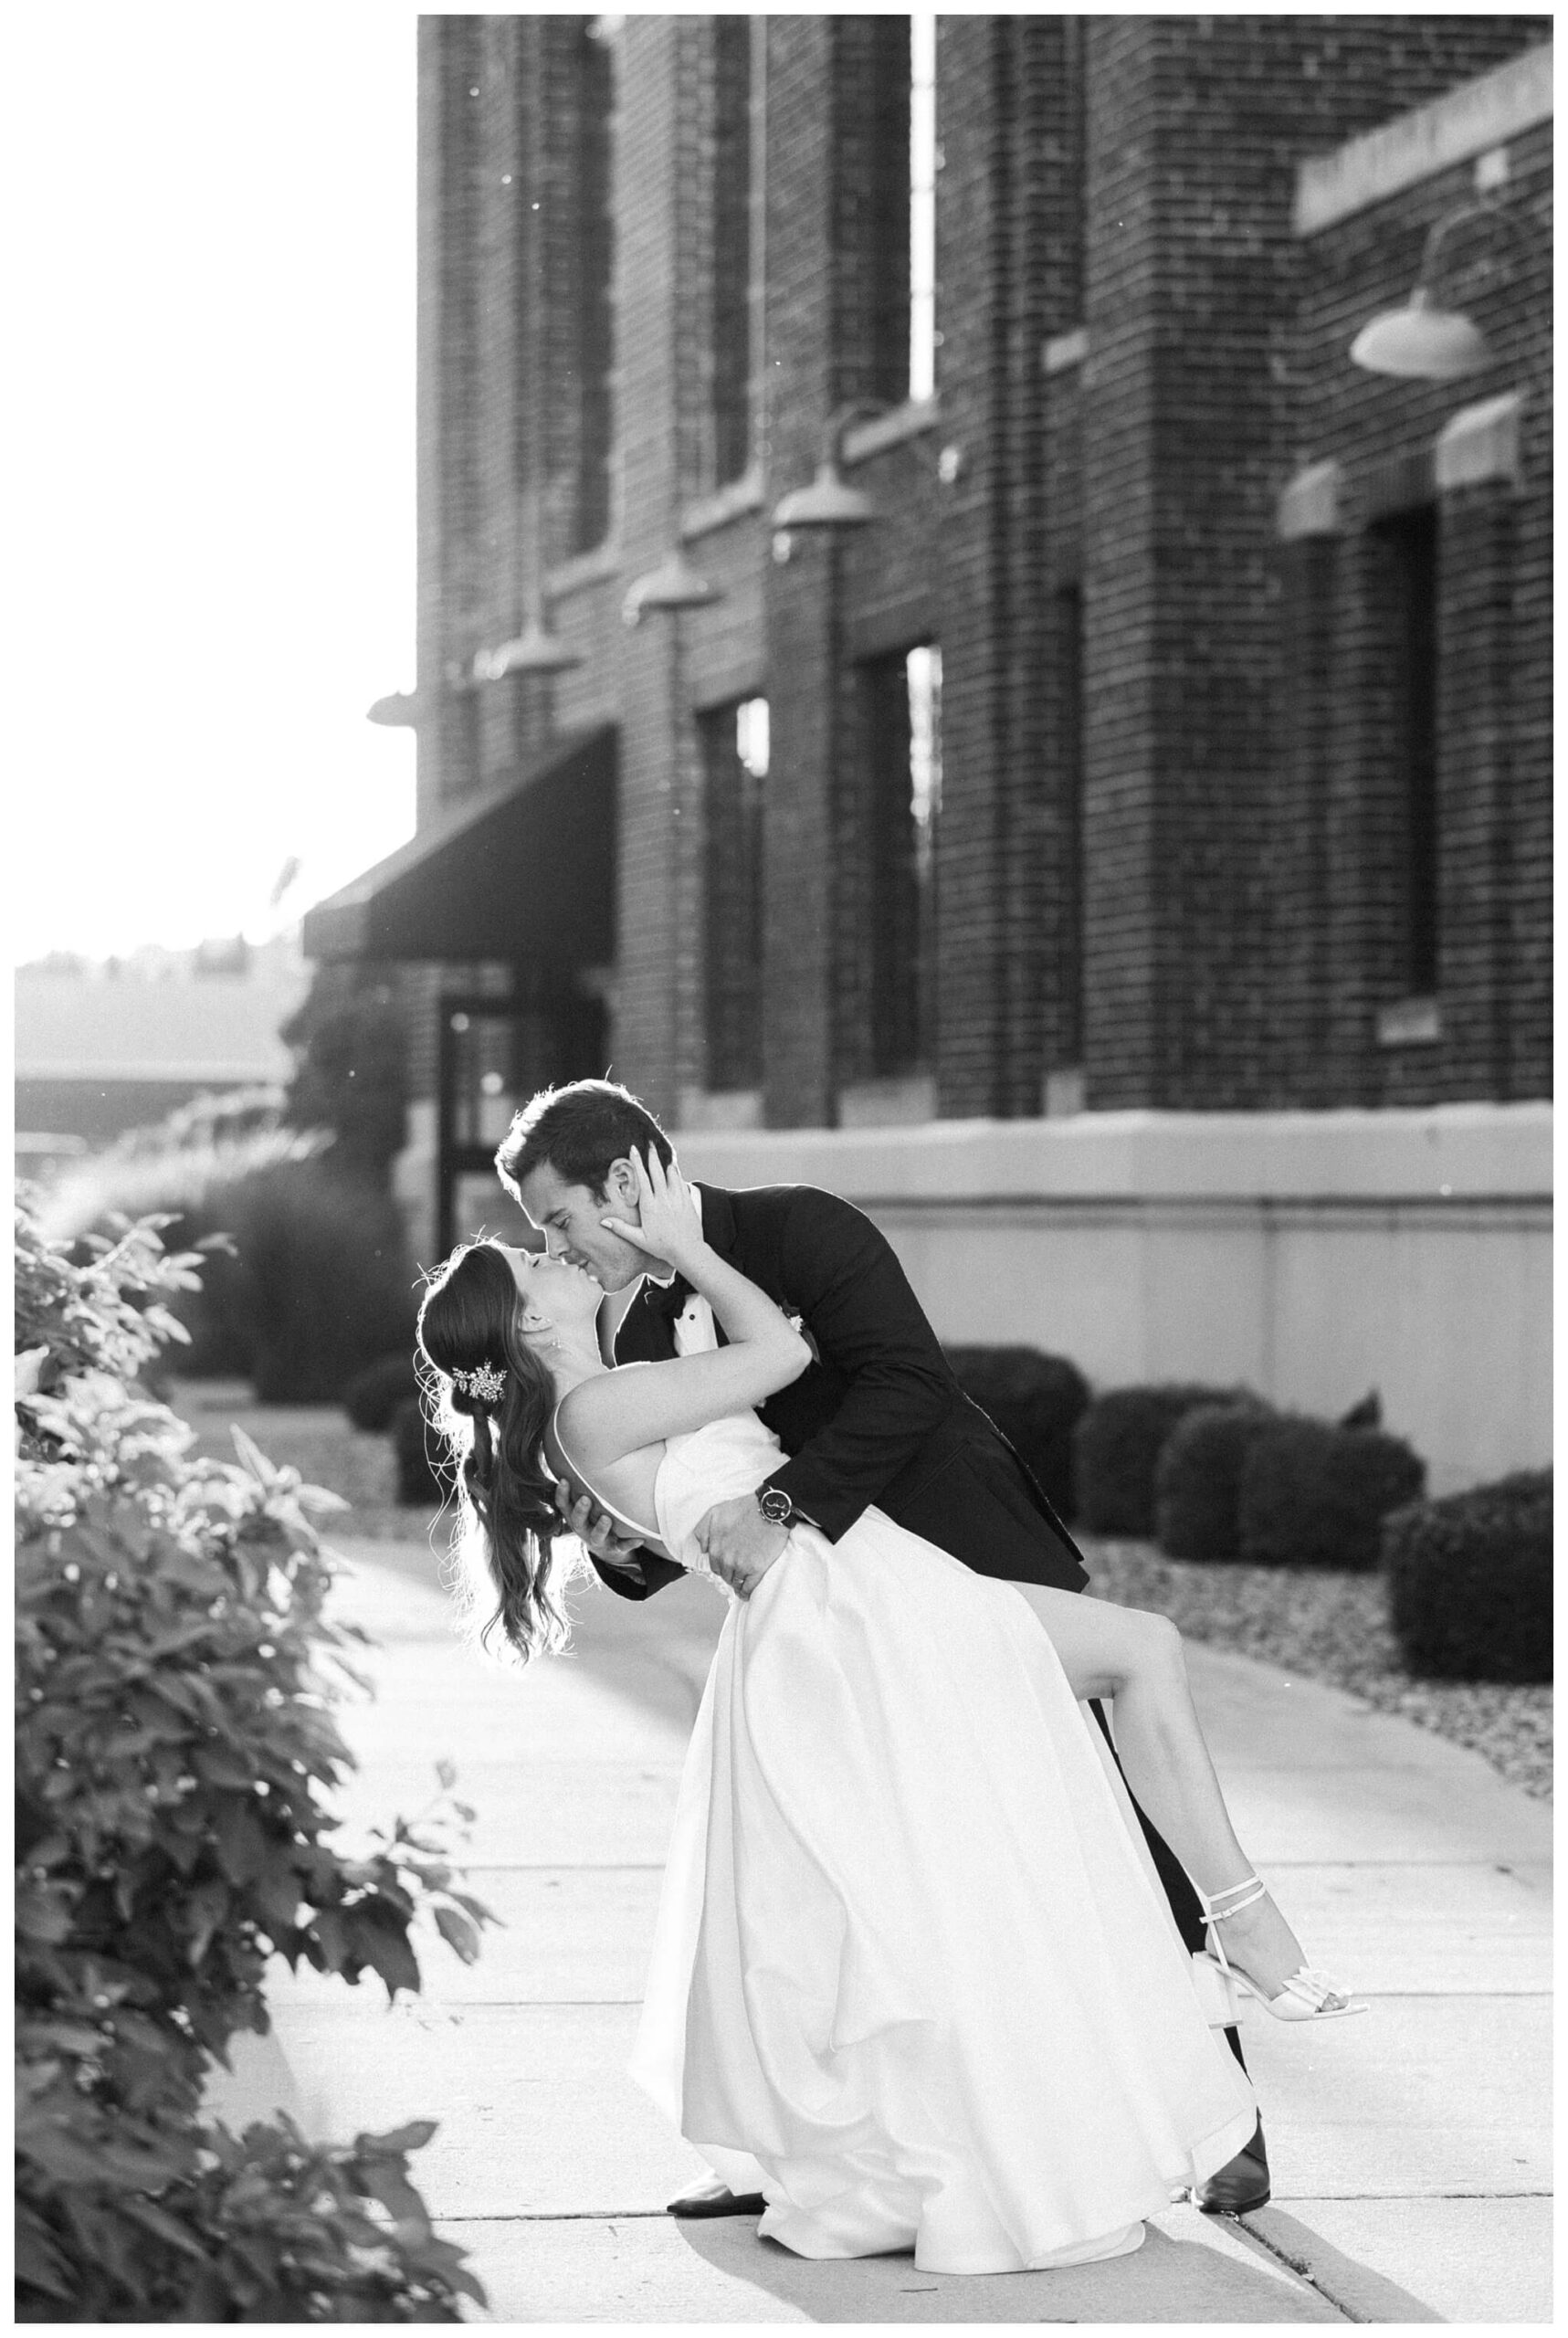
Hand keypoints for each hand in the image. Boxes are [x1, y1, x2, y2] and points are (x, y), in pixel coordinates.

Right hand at [553, 1480, 644, 1579]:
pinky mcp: (614, 1548)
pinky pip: (621, 1547)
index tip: (564, 1480)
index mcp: (575, 1516)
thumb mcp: (587, 1501)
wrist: (607, 1547)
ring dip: (601, 1528)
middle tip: (586, 1499)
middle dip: (580, 1511)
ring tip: (607, 1518)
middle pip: (577, 1521)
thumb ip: (586, 1482)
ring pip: (595, 1536)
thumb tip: (591, 1447)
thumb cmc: (596, 1514)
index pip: (563, 1505)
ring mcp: (598, 1540)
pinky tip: (639, 1538)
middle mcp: (583, 1528)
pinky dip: (629, 1543)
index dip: (562, 1494)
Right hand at [599, 1147, 699, 1274]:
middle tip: (648, 1143)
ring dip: (664, 1161)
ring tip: (660, 1151)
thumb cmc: (662, 1247)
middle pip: (656, 1171)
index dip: (637, 1162)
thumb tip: (603, 1221)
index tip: (633, 1150)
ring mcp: (676, 1198)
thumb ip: (621, 1228)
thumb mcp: (639, 1239)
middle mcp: (663, 1198)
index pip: (642, 1179)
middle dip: (651, 1156)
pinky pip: (680, 1181)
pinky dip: (676, 1172)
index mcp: (650, 1206)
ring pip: (670, 1174)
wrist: (688, 1251)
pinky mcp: (687, 1201)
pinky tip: (673, 1167)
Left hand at [696, 1494, 788, 1598]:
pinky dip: (746, 1593)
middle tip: (737, 1572)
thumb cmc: (745, 1508)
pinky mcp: (756, 1569)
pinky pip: (748, 1588)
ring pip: (735, 1582)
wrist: (770, 1509)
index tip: (728, 1566)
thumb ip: (703, 1530)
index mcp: (715, 1547)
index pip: (714, 1565)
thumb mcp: (715, 1512)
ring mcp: (741, 1565)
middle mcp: (725, 1558)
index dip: (722, 1565)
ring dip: (737, 1583)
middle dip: (729, 1574)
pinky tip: (746, 1594)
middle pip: (724, 1575)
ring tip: (742, 1583)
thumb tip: (703, 1549)